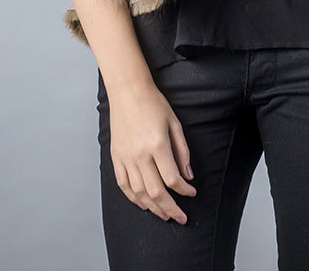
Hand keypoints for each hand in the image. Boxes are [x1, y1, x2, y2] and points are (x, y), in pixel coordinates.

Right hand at [108, 80, 196, 223]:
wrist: (128, 90)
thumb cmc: (153, 103)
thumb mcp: (175, 123)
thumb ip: (182, 151)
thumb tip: (188, 176)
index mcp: (157, 145)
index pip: (172, 178)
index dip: (184, 190)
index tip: (192, 192)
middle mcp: (140, 154)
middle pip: (156, 192)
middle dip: (170, 208)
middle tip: (180, 217)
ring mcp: (126, 157)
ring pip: (139, 193)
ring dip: (153, 207)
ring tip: (164, 214)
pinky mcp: (116, 157)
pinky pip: (123, 184)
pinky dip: (133, 198)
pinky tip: (142, 204)